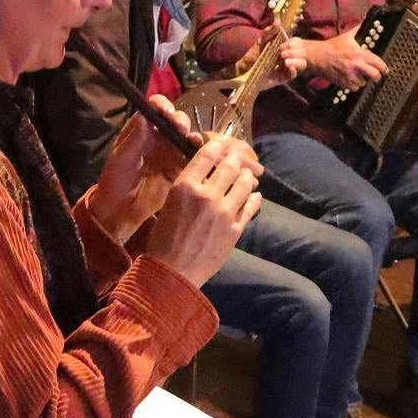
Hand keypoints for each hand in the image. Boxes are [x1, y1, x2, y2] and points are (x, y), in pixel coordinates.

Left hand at [85, 103, 192, 245]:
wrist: (121, 208)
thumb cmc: (115, 180)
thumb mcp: (121, 158)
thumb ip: (134, 138)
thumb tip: (145, 116)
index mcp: (142, 129)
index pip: (155, 108)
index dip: (163, 105)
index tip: (168, 112)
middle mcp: (159, 136)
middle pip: (176, 120)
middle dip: (181, 121)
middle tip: (181, 129)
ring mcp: (171, 152)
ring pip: (187, 137)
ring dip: (193, 136)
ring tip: (194, 141)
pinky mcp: (180, 168)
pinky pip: (193, 158)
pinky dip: (200, 154)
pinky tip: (203, 155)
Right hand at [141, 135, 261, 286]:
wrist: (171, 274)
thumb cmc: (163, 241)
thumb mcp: (169, 205)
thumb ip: (187, 187)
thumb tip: (205, 173)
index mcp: (185, 186)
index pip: (207, 154)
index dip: (218, 145)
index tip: (223, 143)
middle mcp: (206, 195)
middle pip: (230, 166)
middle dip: (236, 158)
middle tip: (238, 157)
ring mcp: (224, 213)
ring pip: (244, 183)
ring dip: (247, 176)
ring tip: (247, 175)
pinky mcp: (235, 230)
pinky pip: (250, 207)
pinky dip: (253, 198)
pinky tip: (254, 195)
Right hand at [283, 33, 386, 88]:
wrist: (318, 57)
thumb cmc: (333, 46)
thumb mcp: (348, 36)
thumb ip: (359, 28)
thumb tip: (366, 19)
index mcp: (360, 54)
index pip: (378, 63)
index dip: (383, 67)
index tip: (384, 69)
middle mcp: (357, 66)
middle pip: (375, 76)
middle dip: (377, 76)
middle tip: (376, 75)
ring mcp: (350, 76)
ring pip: (364, 83)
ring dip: (363, 80)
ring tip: (360, 75)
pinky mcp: (344, 83)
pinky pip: (354, 88)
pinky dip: (354, 85)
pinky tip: (351, 78)